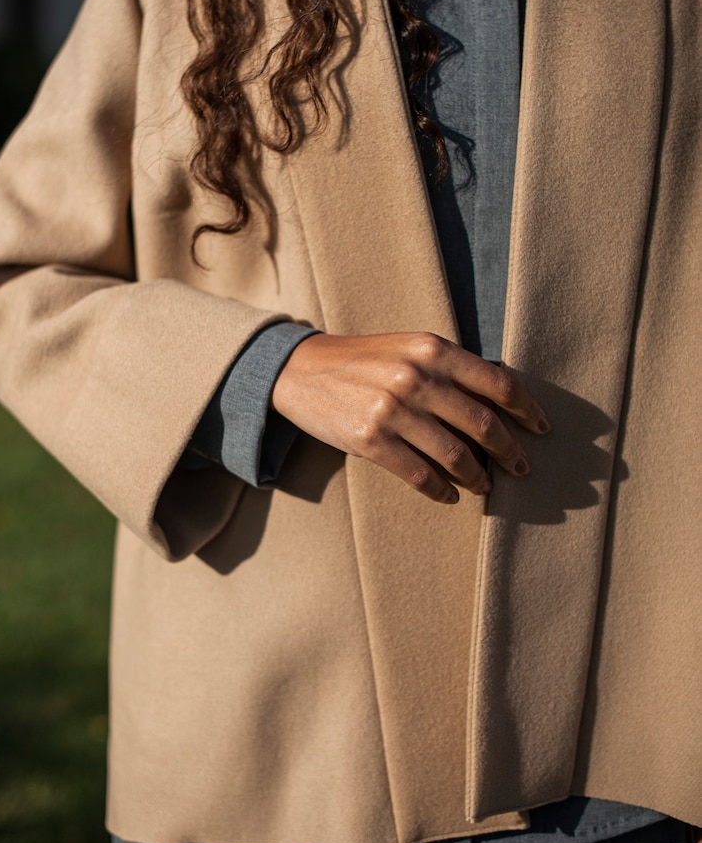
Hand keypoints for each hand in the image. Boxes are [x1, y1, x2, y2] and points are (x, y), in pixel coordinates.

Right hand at [271, 332, 549, 504]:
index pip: (497, 383)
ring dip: (478, 476)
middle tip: (521, 467)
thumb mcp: (409, 347)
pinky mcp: (370, 440)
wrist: (301, 370)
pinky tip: (449, 495)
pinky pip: (419, 474)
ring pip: (455, 455)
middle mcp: (415, 377)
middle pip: (483, 423)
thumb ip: (449, 366)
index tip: (541, 429)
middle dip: (509, 450)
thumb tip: (500, 399)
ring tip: (486, 485)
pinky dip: (441, 490)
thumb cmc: (364, 360)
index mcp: (432, 349)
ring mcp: (392, 410)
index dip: (527, 409)